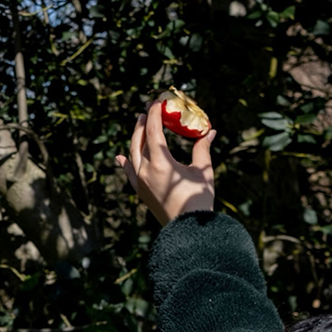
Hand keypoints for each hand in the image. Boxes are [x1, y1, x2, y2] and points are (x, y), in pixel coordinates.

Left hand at [115, 100, 215, 224]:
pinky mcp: (140, 192)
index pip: (154, 132)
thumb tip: (210, 131)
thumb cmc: (199, 199)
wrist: (188, 229)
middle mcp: (145, 171)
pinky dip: (125, 163)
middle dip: (143, 125)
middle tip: (146, 111)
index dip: (155, 115)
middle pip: (139, 141)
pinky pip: (129, 173)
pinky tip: (121, 158)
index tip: (156, 102)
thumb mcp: (203, 171)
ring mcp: (140, 182)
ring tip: (139, 126)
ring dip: (135, 139)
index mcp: (160, 163)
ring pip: (133, 155)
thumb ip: (203, 149)